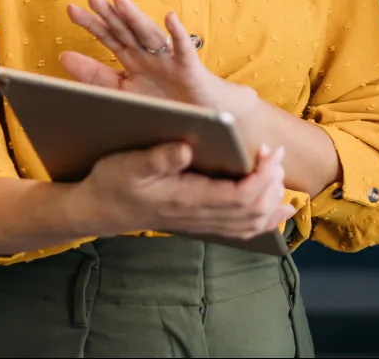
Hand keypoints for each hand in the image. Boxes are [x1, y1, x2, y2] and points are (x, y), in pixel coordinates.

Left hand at [63, 0, 257, 120]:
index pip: (109, 37)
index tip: (71, 9)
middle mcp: (148, 53)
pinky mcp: (188, 67)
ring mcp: (168, 58)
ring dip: (135, 16)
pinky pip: (183, 48)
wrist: (200, 117)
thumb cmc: (162, 102)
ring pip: (149, 34)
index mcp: (132, 58)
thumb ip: (93, 75)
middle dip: (109, 13)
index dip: (91, 23)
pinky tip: (170, 18)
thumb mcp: (121, 90)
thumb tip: (62, 56)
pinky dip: (177, 34)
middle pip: (126, 30)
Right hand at [78, 141, 293, 240]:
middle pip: (252, 210)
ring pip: (250, 223)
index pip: (239, 196)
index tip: (269, 151)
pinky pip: (240, 230)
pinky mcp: (200, 222)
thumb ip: (158, 158)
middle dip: (272, 182)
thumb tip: (186, 148)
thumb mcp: (128, 164)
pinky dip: (265, 221)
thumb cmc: (113, 182)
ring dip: (272, 201)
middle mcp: (198, 215)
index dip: (262, 176)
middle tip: (275, 153)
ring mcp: (200, 222)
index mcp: (187, 199)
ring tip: (279, 174)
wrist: (99, 209)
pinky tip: (278, 209)